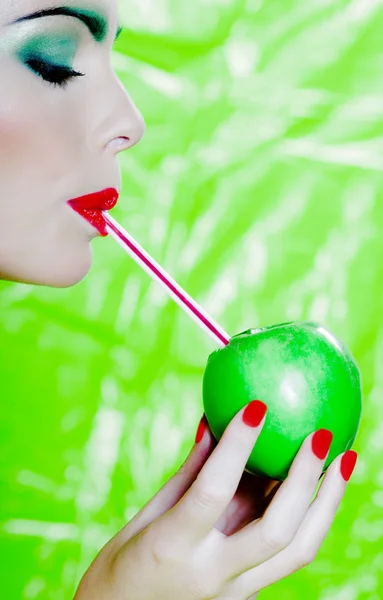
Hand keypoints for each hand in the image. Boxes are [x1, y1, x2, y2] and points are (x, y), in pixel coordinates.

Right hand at [74, 401, 356, 599]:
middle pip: (277, 530)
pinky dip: (312, 517)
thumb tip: (215, 423)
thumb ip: (188, 473)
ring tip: (344, 460)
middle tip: (321, 435)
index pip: (212, 490)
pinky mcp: (247, 595)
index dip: (236, 445)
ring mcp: (234, 591)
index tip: (256, 405)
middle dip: (304, 478)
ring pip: (299, 550)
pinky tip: (322, 487)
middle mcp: (212, 574)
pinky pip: (291, 554)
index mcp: (173, 547)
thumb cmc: (123, 567)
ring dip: (326, 502)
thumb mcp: (147, 516)